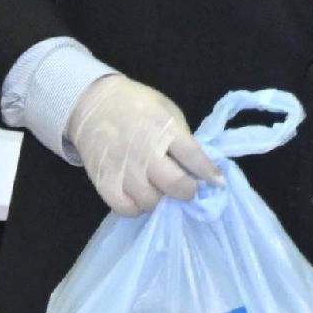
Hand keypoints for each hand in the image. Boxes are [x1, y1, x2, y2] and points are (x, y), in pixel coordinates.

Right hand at [66, 73, 219, 215]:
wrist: (95, 104)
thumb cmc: (137, 106)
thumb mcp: (167, 111)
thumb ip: (181, 138)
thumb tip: (197, 166)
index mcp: (165, 129)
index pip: (193, 157)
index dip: (208, 173)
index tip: (217, 183)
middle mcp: (146, 152)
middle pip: (174, 185)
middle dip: (187, 191)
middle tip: (187, 189)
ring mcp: (124, 169)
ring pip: (150, 201)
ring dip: (160, 200)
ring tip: (160, 190)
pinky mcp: (104, 181)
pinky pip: (125, 208)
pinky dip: (136, 208)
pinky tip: (139, 197)